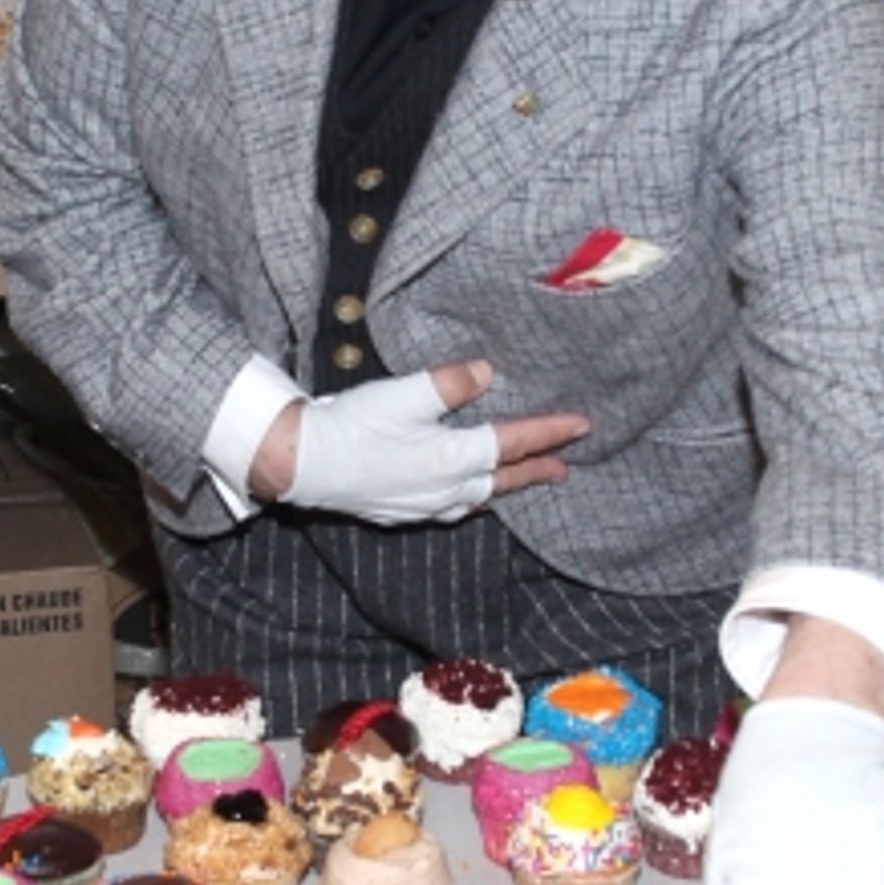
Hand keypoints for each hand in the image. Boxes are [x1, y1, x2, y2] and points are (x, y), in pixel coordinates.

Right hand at [261, 358, 587, 523]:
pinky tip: (469, 496)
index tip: (580, 425)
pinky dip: (473, 498)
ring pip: (481, 496)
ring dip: (506, 487)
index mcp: (452, 457)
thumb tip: (488, 372)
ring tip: (523, 480)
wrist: (302, 463)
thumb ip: (450, 383)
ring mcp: (426, 506)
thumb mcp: (404, 394)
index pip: (514, 443)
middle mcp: (447, 488)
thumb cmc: (353, 425)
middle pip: (504, 478)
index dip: (549, 432)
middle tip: (564, 466)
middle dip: (537, 469)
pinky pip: (454, 508)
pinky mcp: (404, 512)